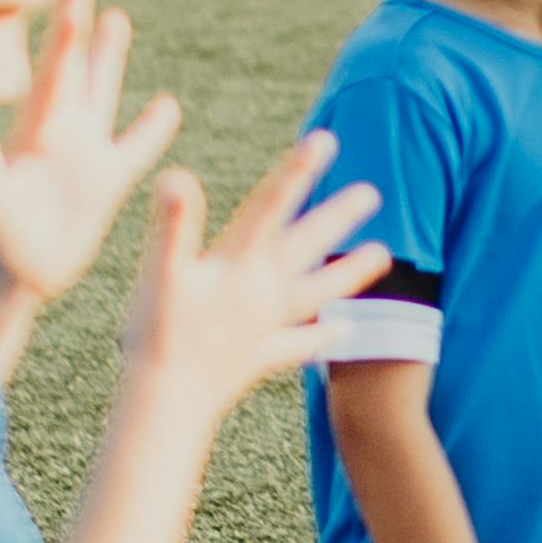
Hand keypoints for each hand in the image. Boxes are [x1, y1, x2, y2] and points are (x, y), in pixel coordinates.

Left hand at [0, 0, 179, 314]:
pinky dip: (151, 128)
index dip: (64, 31)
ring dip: (110, 58)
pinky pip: (134, 147)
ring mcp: (83, 156)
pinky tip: (167, 105)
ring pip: (102, 94)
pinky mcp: (103, 184)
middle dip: (77, 23)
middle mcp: (59, 134)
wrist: (9, 280)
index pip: (54, 70)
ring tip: (118, 18)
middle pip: (73, 67)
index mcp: (37, 132)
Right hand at [113, 127, 385, 426]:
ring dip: (349, 273)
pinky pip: (301, 343)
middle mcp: (260, 289)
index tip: (325, 140)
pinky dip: (322, 336)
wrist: (168, 401)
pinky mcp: (262, 355)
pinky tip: (346, 330)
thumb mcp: (159, 272)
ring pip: (317, 291)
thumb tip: (176, 177)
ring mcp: (265, 324)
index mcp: (237, 262)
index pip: (271, 205)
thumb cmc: (158, 334)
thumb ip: (173, 224)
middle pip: (306, 244)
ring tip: (383, 256)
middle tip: (372, 192)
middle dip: (337, 216)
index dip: (297, 171)